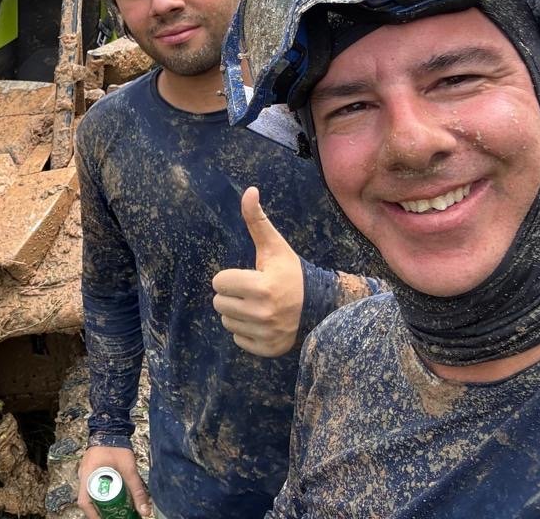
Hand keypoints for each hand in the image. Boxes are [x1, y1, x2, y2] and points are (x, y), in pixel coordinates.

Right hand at [77, 445, 152, 517]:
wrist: (110, 427)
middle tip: (113, 516)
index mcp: (88, 475)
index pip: (84, 501)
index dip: (92, 515)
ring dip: (101, 502)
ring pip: (90, 492)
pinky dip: (101, 493)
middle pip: (87, 499)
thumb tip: (145, 511)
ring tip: (114, 509)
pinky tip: (113, 495)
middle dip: (99, 511)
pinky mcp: (91, 468)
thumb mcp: (129, 470)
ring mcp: (85, 471)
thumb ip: (137, 490)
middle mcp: (83, 475)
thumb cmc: (116, 446)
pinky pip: (93, 485)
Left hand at [211, 186, 304, 357]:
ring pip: (227, 322)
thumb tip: (249, 190)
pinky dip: (246, 332)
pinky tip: (262, 322)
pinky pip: (238, 340)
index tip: (250, 276)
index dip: (231, 277)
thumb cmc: (291, 273)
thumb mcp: (274, 246)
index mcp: (262, 287)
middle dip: (232, 295)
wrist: (320, 306)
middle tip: (252, 291)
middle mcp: (263, 314)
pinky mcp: (267, 349)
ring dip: (238, 313)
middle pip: (219, 303)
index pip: (219, 282)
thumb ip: (256, 220)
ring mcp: (266, 334)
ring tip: (258, 306)